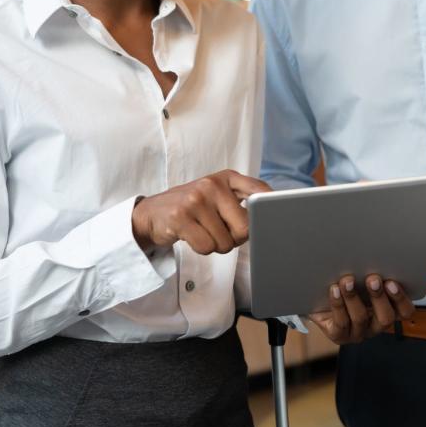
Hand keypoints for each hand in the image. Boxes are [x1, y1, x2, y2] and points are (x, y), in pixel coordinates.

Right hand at [131, 169, 269, 254]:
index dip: (269, 208)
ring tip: (203, 231)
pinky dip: (202, 248)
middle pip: (245, 227)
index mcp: (226, 178)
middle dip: (236, 238)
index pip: (259, 191)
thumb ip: (242, 202)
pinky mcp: (181, 217)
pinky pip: (206, 246)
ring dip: (216, 245)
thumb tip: (268, 221)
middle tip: (222, 232)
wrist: (152, 213)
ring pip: (225, 241)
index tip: (273, 219)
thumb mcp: (217, 196)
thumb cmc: (192, 208)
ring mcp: (196, 199)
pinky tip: (192, 236)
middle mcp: (212, 184)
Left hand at [309, 274, 425, 344]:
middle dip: (379, 298)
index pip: (405, 312)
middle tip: (372, 278)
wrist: (322, 298)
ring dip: (354, 298)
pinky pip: (340, 323)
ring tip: (347, 280)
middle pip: (385, 318)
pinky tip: (334, 289)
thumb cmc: (356, 288)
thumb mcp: (378, 283)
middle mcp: (376, 326)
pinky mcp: (338, 335)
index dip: (400, 299)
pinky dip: (338, 305)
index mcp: (390, 312)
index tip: (392, 281)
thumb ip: (406, 282)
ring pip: (360, 319)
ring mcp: (357, 333)